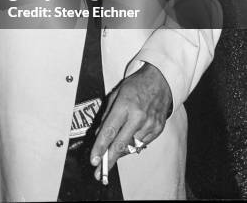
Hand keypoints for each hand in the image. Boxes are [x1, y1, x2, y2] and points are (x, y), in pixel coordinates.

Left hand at [90, 63, 171, 179]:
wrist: (160, 81)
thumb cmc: (136, 86)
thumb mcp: (116, 94)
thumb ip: (107, 114)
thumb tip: (100, 134)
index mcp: (125, 105)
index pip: (109, 131)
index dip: (100, 147)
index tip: (93, 160)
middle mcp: (138, 117)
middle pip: (120, 145)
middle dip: (108, 160)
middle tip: (100, 173)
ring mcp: (149, 124)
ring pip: (131, 147)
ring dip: (120, 152)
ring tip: (112, 153)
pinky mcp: (157, 129)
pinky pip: (141, 144)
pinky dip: (133, 145)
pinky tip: (128, 141)